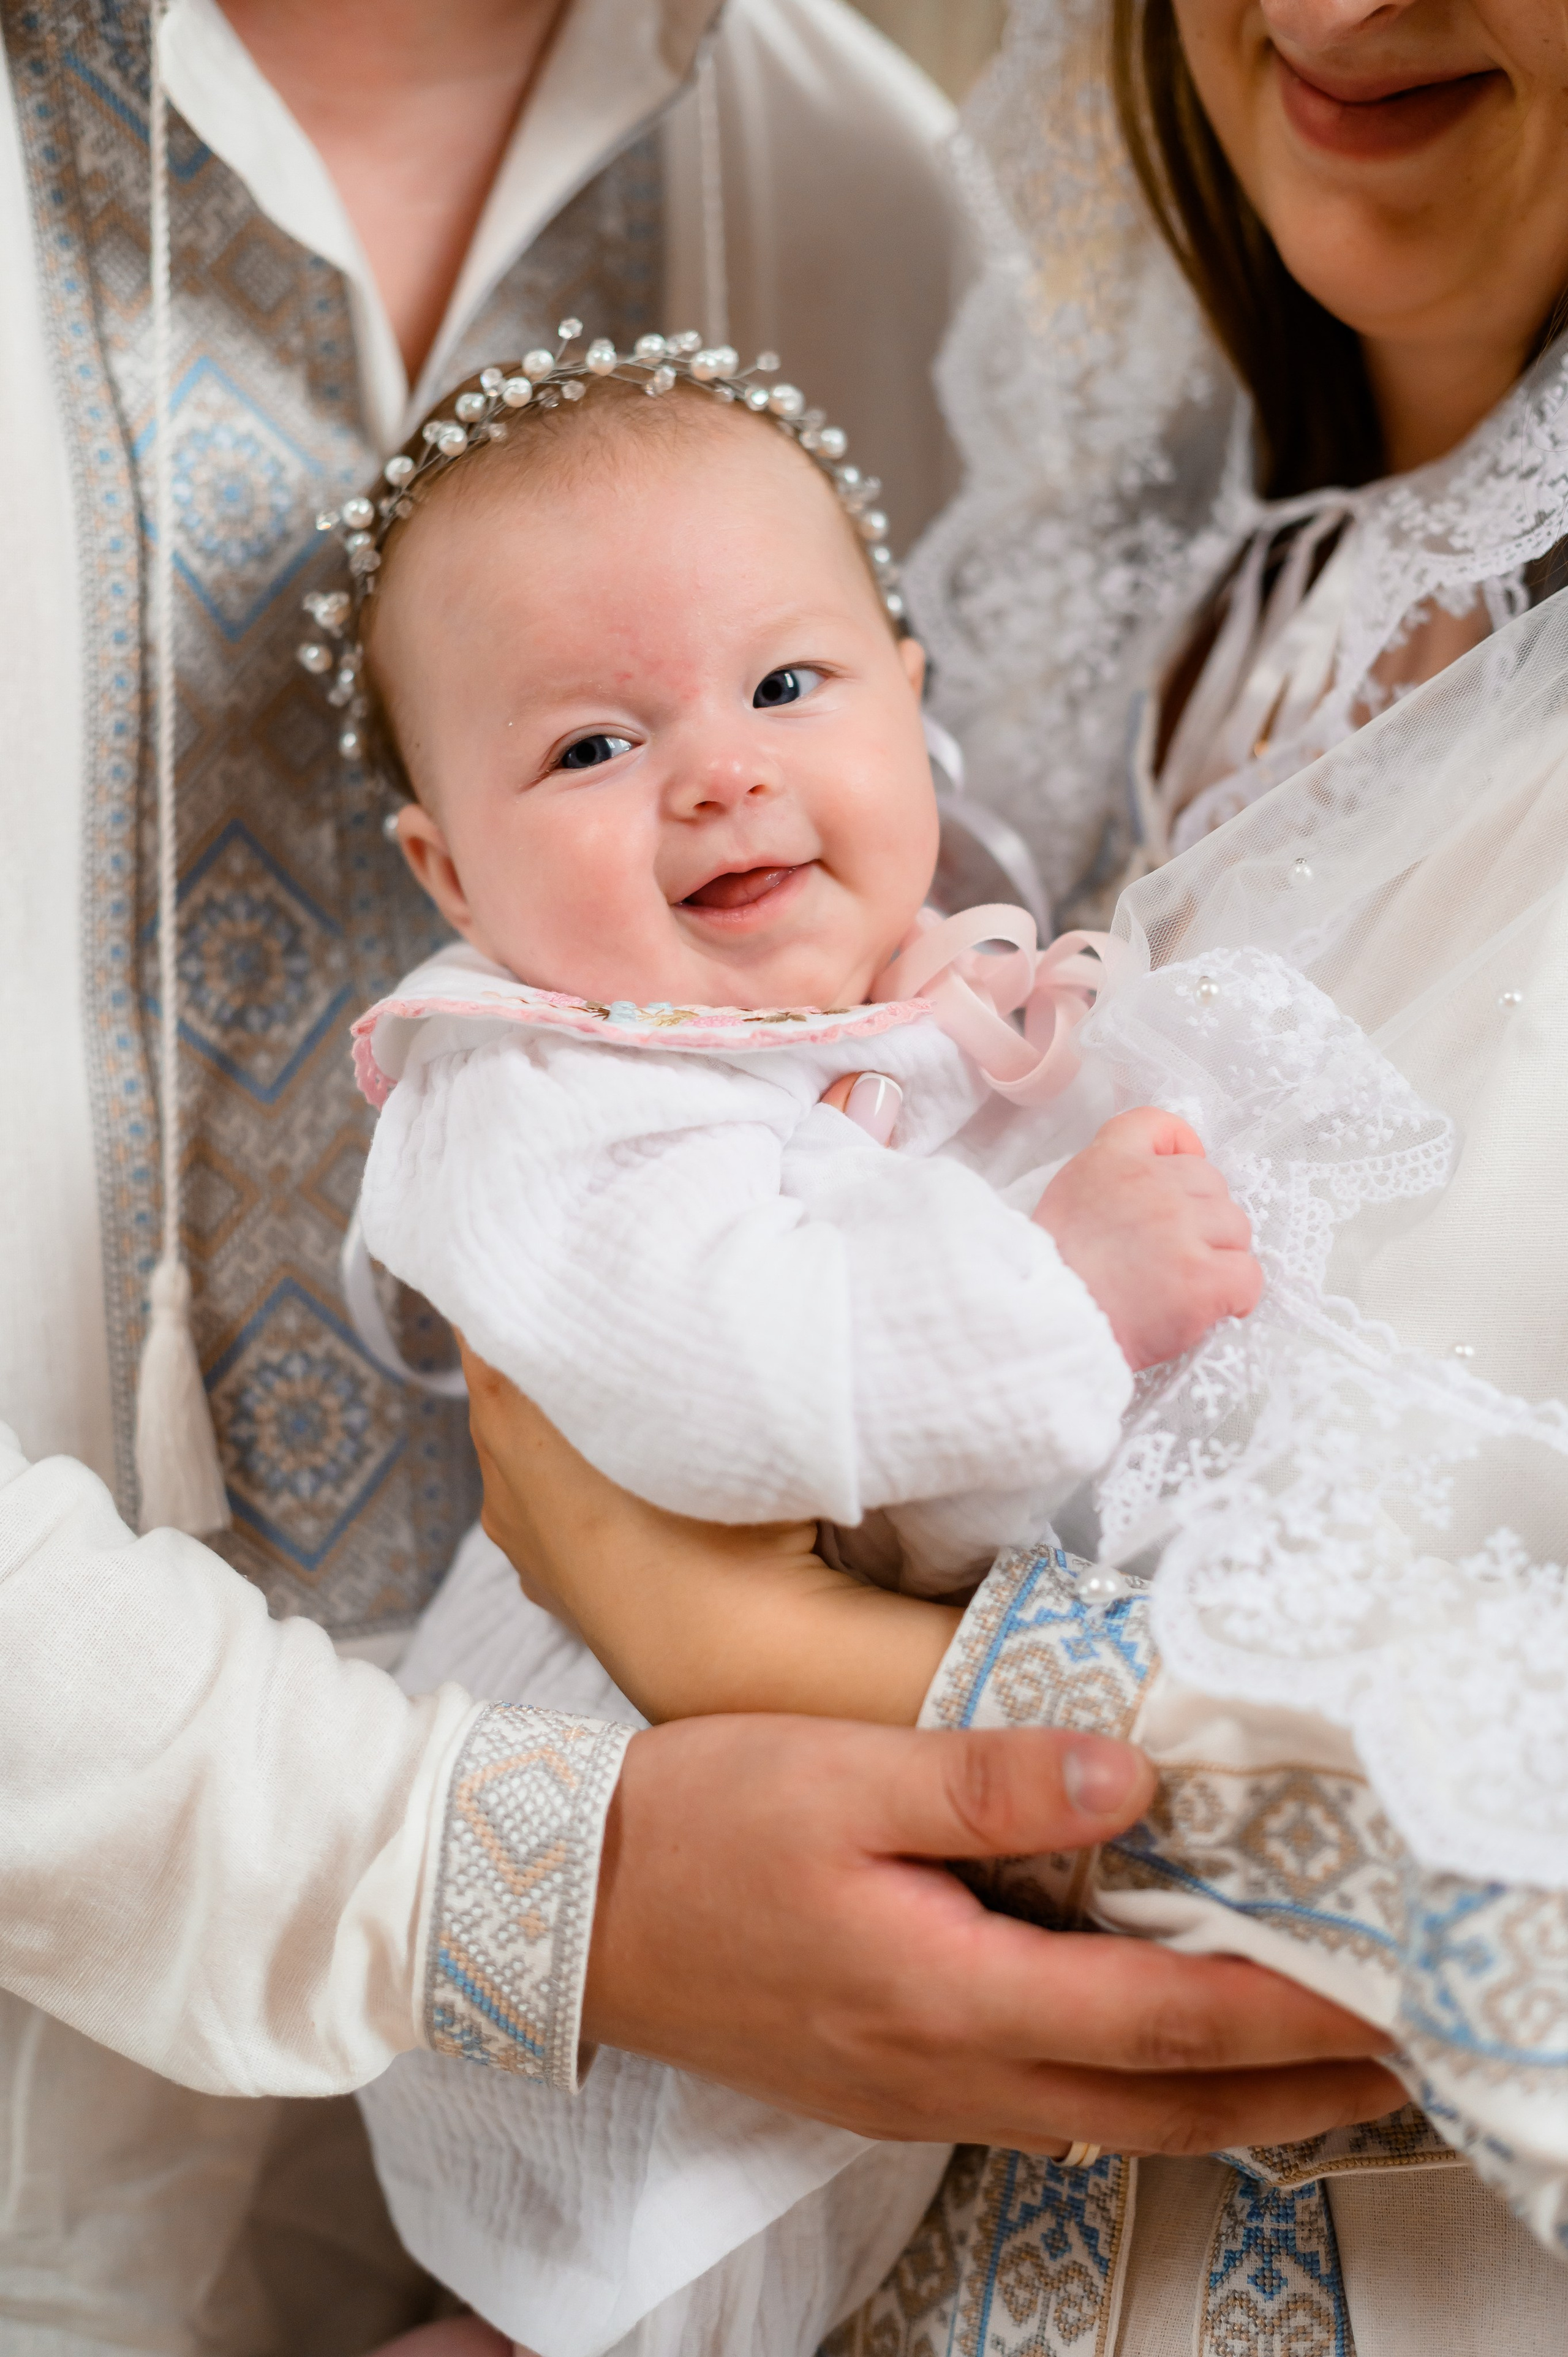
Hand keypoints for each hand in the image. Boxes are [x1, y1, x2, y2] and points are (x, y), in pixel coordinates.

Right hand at [463, 1345, 1399, 2150]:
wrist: (557, 1909)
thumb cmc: (692, 1827)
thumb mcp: (839, 1772)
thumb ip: (989, 1782)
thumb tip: (1128, 1779)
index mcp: (942, 1992)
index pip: (1155, 2015)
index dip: (1277, 2011)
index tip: (1370, 1997)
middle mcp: (941, 2069)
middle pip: (1152, 2104)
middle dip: (1281, 2092)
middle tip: (1385, 2066)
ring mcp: (909, 2092)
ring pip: (1101, 2119)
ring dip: (1214, 2104)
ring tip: (1299, 2075)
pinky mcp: (879, 2082)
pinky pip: (1038, 2109)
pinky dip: (1126, 2096)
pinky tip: (1144, 2061)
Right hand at [1034, 1108, 1261, 1369]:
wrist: (1046, 1326)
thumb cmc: (1056, 1273)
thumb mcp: (1067, 1198)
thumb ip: (1109, 1177)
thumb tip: (1161, 1182)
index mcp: (1111, 1161)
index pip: (1159, 1125)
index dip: (1179, 1149)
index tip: (1179, 1182)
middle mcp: (1153, 1185)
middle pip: (1212, 1185)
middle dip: (1199, 1220)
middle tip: (1167, 1257)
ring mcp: (1182, 1229)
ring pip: (1236, 1229)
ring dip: (1218, 1257)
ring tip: (1180, 1285)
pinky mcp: (1202, 1278)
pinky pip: (1249, 1276)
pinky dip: (1236, 1297)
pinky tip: (1207, 1308)